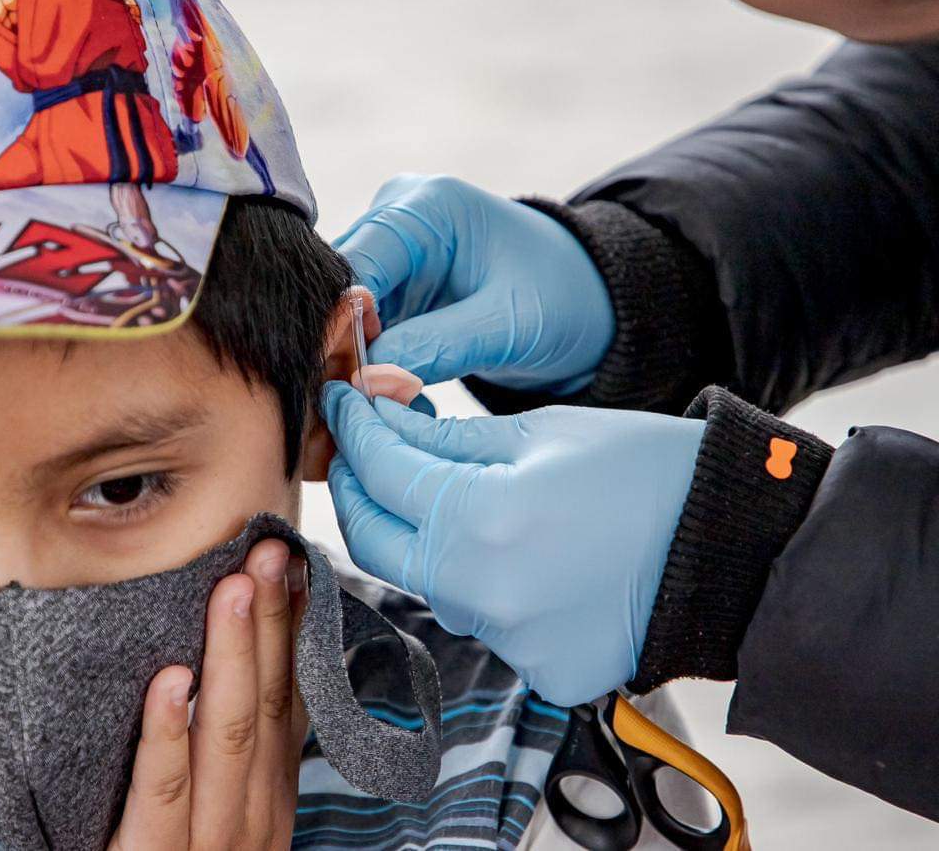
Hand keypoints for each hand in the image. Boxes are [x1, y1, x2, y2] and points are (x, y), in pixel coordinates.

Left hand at [108, 539, 308, 849]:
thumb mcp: (234, 814)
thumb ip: (240, 750)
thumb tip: (248, 662)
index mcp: (270, 795)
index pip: (293, 696)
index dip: (296, 630)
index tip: (295, 564)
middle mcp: (253, 815)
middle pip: (269, 705)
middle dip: (271, 624)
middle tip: (268, 552)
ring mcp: (209, 843)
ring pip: (228, 739)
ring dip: (233, 660)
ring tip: (230, 591)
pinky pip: (163, 797)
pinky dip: (168, 736)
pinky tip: (168, 682)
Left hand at [322, 381, 703, 705]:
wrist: (732, 546)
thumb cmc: (646, 474)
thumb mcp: (539, 433)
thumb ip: (445, 438)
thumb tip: (381, 424)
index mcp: (482, 519)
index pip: (380, 471)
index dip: (354, 429)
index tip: (344, 404)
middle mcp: (483, 592)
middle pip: (374, 540)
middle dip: (358, 488)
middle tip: (362, 449)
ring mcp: (509, 642)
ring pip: (426, 581)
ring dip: (423, 536)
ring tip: (452, 493)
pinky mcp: (539, 671)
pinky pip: (481, 620)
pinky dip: (482, 583)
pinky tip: (518, 552)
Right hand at [334, 174, 613, 394]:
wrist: (592, 303)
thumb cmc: (564, 299)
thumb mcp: (508, 325)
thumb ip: (435, 347)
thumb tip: (366, 381)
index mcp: (423, 206)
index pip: (353, 265)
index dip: (339, 326)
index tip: (350, 386)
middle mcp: (395, 219)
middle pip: (335, 290)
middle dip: (341, 354)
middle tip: (356, 414)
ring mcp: (391, 255)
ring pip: (340, 318)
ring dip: (356, 370)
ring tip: (381, 416)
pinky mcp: (394, 290)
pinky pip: (359, 334)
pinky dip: (374, 373)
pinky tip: (395, 407)